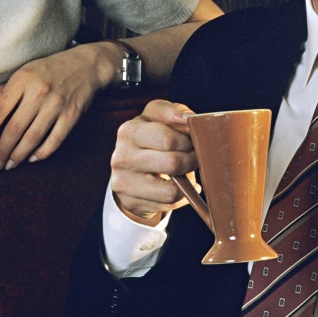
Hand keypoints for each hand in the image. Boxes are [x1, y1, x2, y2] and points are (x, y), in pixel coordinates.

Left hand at [0, 44, 111, 171]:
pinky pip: (54, 140)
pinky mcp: (71, 116)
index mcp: (23, 79)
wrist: (87, 65)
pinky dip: (42, 153)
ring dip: (18, 156)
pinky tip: (32, 158)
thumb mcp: (25, 71)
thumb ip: (4, 90)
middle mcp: (39, 92)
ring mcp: (56, 105)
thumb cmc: (51, 69)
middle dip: (1, 151)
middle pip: (14, 128)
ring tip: (9, 165)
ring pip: (33, 138)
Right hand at [109, 99, 197, 223]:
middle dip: (192, 161)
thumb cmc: (150, 139)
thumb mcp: (157, 118)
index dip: (188, 142)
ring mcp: (123, 182)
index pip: (168, 139)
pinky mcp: (130, 202)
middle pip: (172, 163)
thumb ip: (174, 112)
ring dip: (187, 183)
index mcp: (129, 131)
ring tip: (186, 174)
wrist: (129, 169)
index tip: (192, 142)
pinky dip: (180, 197)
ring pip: (172, 190)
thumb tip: (188, 118)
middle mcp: (122, 156)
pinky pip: (168, 203)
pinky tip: (177, 187)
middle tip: (195, 158)